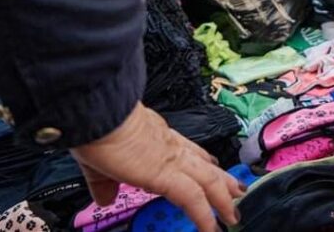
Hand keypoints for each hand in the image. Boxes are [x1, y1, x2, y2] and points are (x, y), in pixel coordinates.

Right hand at [71, 103, 242, 231]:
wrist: (96, 113)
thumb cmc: (95, 129)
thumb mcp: (98, 161)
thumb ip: (104, 182)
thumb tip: (103, 198)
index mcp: (156, 137)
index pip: (187, 151)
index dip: (203, 160)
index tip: (213, 166)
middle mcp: (170, 146)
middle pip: (205, 165)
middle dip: (222, 180)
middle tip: (238, 190)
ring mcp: (172, 159)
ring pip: (207, 180)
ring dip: (223, 197)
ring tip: (234, 212)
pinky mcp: (166, 173)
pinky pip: (193, 198)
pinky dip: (204, 215)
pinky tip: (213, 227)